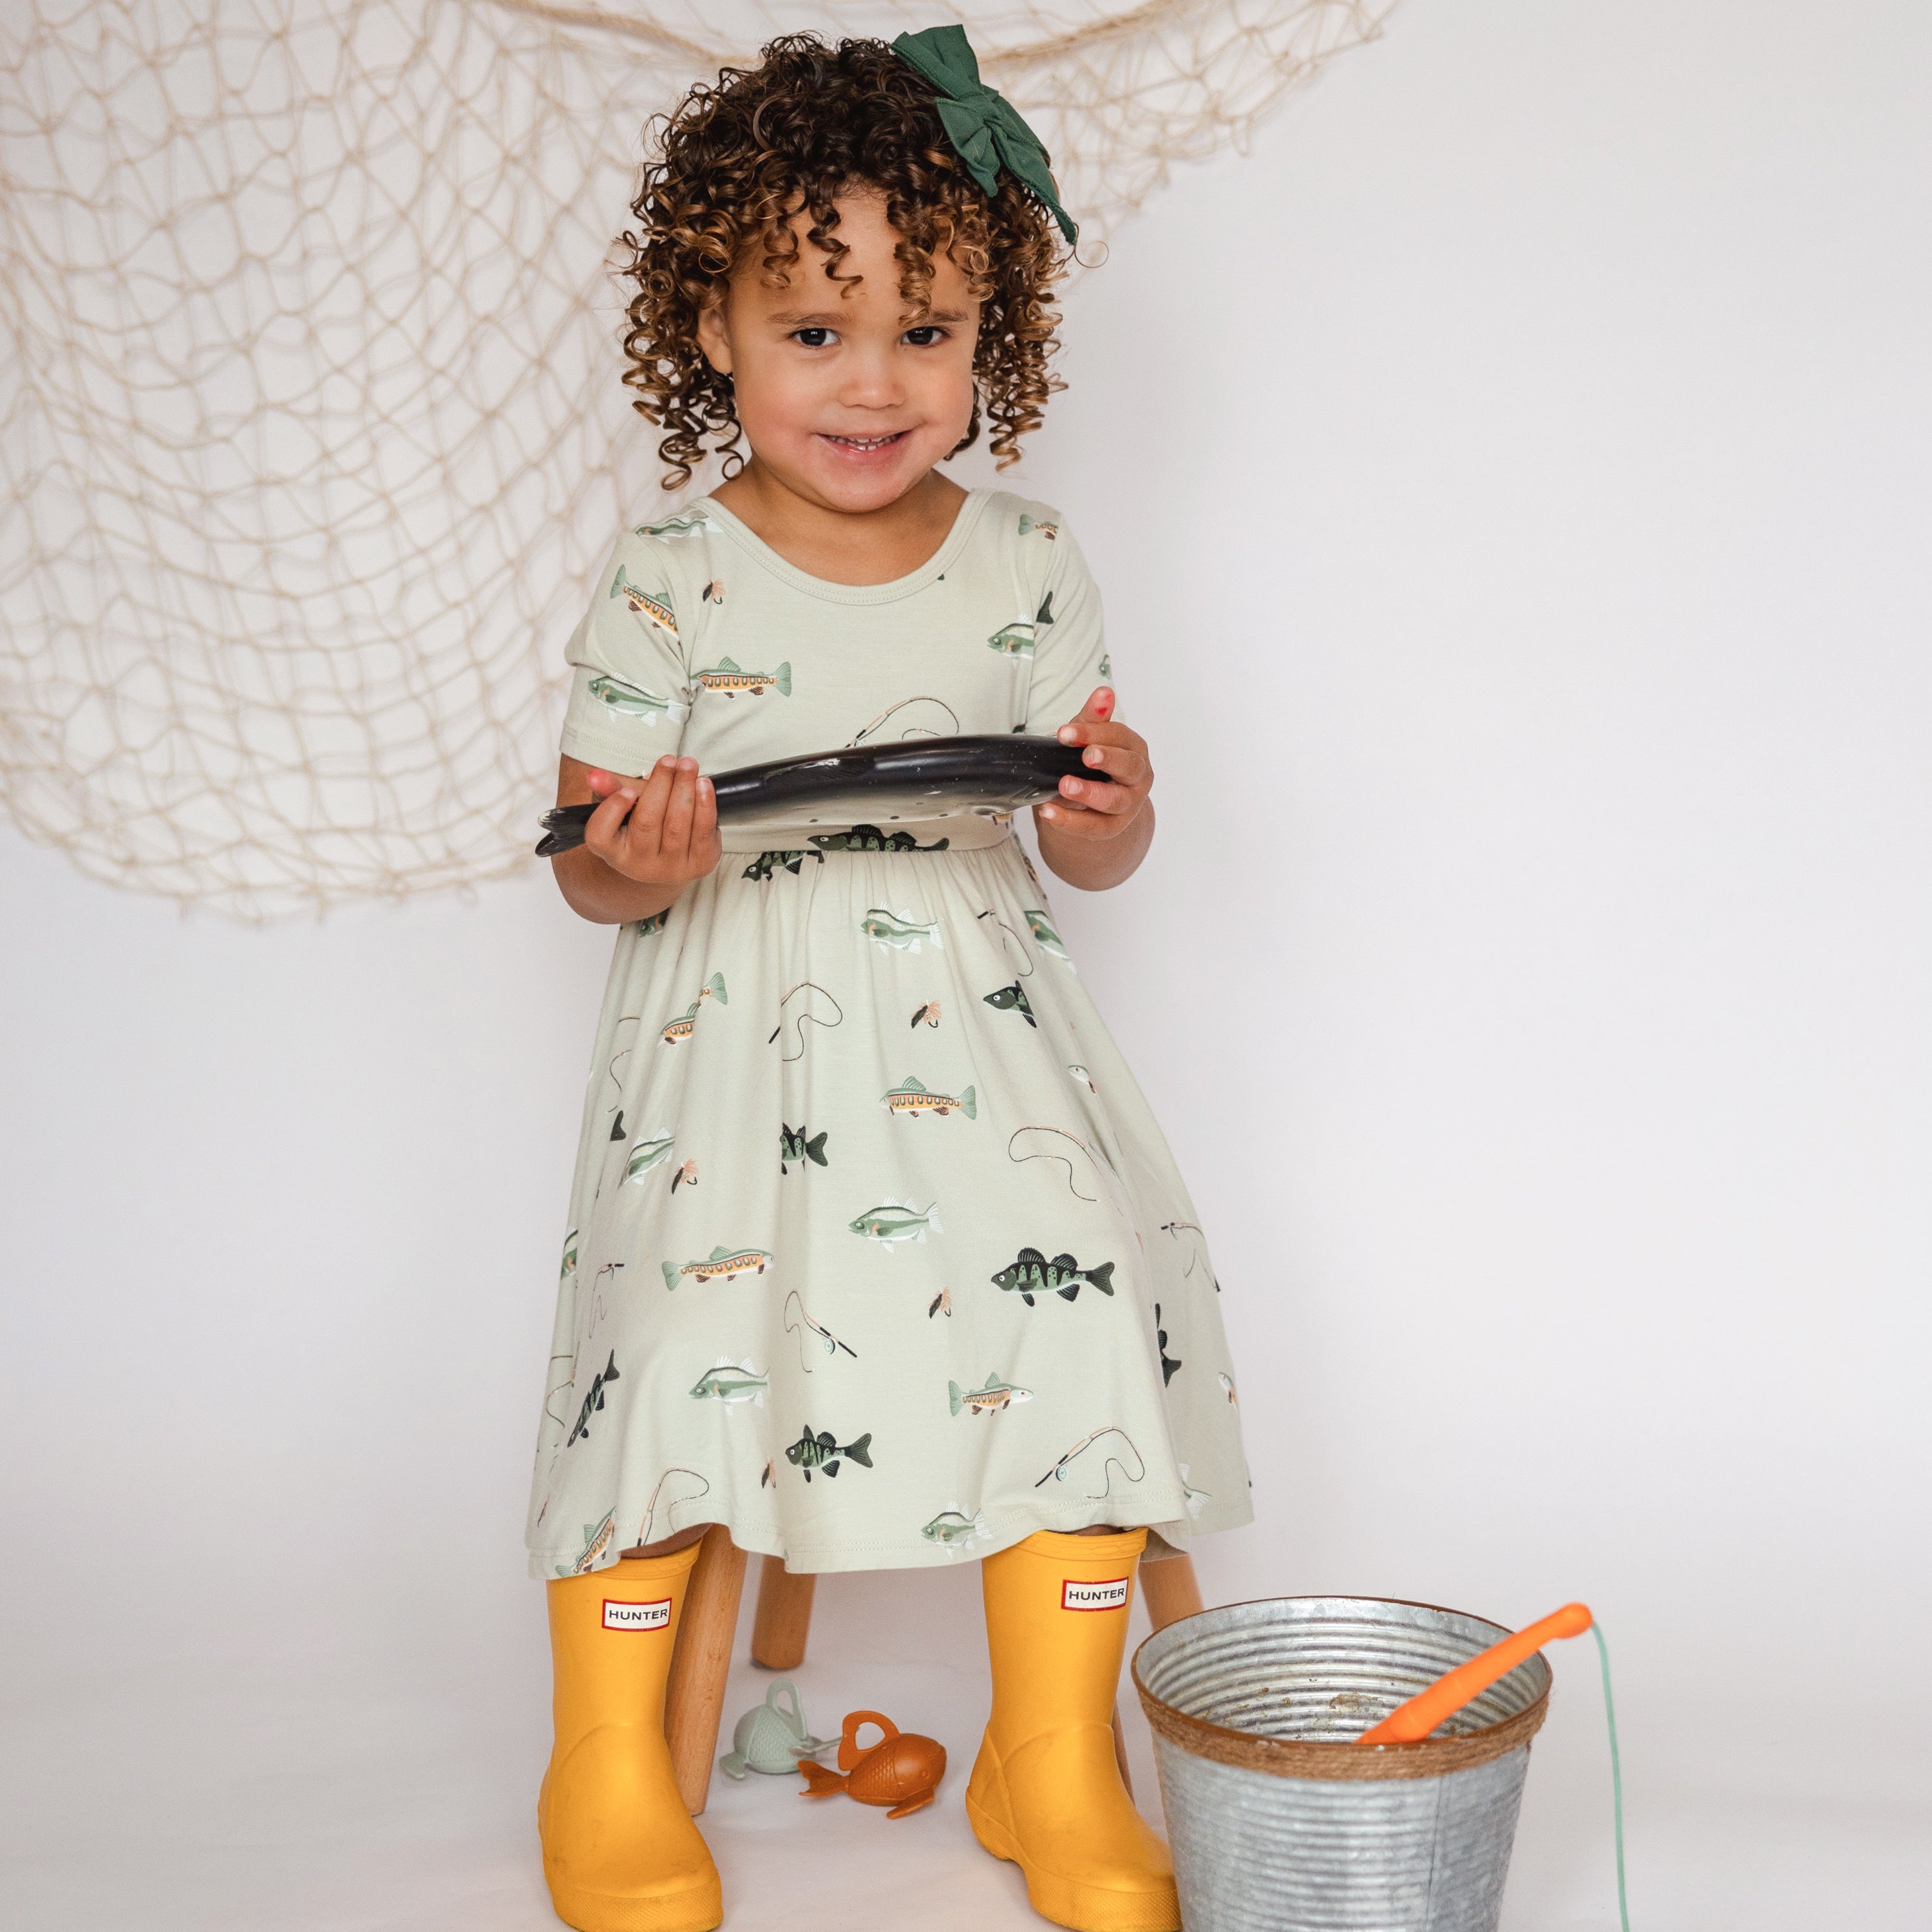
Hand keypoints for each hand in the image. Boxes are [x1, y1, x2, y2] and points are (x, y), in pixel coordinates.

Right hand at [581, 758, 719, 886]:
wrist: (668, 860)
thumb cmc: (641, 828)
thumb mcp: (622, 810)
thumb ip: (610, 791)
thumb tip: (595, 775)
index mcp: (613, 852)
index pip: (600, 835)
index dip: (613, 810)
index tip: (628, 791)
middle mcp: (639, 866)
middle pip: (647, 822)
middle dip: (660, 785)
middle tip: (669, 760)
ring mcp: (670, 869)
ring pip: (677, 825)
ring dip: (685, 789)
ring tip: (688, 765)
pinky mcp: (700, 866)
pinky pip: (704, 832)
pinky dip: (706, 805)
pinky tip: (703, 785)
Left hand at [1037, 688, 1151, 839]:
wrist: (1092, 803)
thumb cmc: (1091, 763)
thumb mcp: (1089, 737)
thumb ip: (1094, 717)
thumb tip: (1104, 691)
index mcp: (1134, 748)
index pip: (1119, 737)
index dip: (1094, 733)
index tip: (1065, 732)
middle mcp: (1138, 776)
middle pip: (1128, 767)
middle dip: (1107, 760)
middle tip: (1085, 756)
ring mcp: (1128, 805)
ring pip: (1114, 800)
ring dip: (1089, 793)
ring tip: (1064, 785)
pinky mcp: (1112, 827)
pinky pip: (1093, 826)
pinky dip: (1069, 820)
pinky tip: (1048, 811)